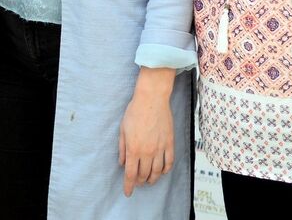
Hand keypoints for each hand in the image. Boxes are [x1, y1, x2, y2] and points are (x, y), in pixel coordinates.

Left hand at [118, 70, 174, 197]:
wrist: (152, 99)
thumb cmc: (134, 111)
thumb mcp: (123, 129)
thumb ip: (122, 148)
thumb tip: (122, 163)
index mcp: (134, 149)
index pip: (131, 174)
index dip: (128, 185)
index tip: (127, 192)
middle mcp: (147, 152)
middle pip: (144, 174)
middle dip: (139, 181)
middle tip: (137, 182)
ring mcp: (160, 148)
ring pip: (157, 171)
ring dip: (152, 178)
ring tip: (148, 180)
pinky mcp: (169, 143)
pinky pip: (169, 162)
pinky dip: (166, 170)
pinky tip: (162, 172)